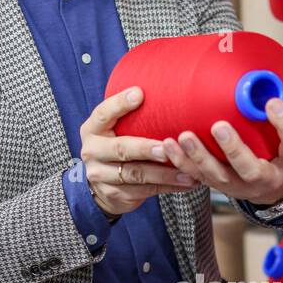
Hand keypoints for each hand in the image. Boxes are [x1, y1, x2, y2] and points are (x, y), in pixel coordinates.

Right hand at [79, 86, 201, 216]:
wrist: (100, 187)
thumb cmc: (117, 146)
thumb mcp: (115, 129)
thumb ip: (132, 116)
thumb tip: (171, 88)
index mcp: (93, 129)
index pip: (103, 113)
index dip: (120, 104)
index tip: (139, 93)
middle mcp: (93, 151)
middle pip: (121, 149)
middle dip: (145, 148)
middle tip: (167, 147)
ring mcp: (102, 175)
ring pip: (137, 174)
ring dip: (165, 173)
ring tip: (189, 171)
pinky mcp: (116, 195)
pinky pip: (147, 191)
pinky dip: (169, 187)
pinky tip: (188, 183)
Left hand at [159, 59, 282, 204]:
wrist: (273, 188)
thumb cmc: (282, 148)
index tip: (271, 103)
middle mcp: (265, 178)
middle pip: (250, 169)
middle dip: (234, 149)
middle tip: (219, 126)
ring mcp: (240, 185)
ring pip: (219, 177)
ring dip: (199, 157)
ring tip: (185, 136)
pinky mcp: (219, 186)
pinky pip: (198, 177)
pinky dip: (182, 162)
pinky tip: (169, 145)